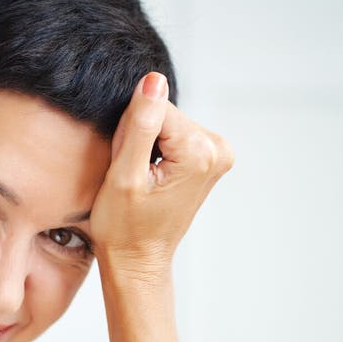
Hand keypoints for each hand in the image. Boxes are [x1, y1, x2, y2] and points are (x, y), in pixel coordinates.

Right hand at [90, 71, 234, 283]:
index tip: (131, 168)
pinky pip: (174, 135)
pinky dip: (157, 151)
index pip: (154, 108)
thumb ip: (140, 125)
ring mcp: (218, 155)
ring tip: (143, 181)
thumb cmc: (125, 228)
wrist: (138, 260)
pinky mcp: (209, 159)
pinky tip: (152, 178)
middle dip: (141, 138)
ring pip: (167, 123)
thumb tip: (154, 80)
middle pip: (165, 114)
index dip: (131, 133)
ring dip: (147, 145)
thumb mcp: (124, 176)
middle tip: (134, 177)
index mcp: (200, 152)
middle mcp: (218, 150)